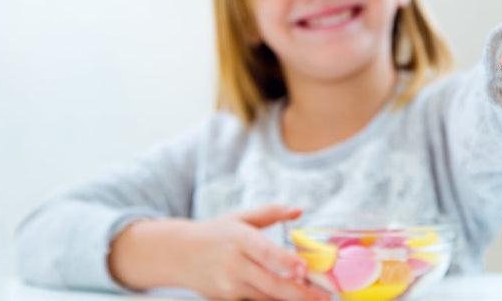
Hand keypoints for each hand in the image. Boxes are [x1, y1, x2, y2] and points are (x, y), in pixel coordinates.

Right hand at [109, 204, 328, 300]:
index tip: (305, 269)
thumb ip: (271, 213)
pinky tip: (291, 298)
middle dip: (300, 293)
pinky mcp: (226, 299)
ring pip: (266, 298)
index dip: (286, 263)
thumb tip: (299, 209)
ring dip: (291, 299)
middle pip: (271, 283)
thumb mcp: (240, 218)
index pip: (265, 253)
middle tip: (325, 297)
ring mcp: (229, 286)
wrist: (177, 254)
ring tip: (316, 298)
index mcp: (239, 239)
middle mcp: (234, 265)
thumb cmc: (214, 233)